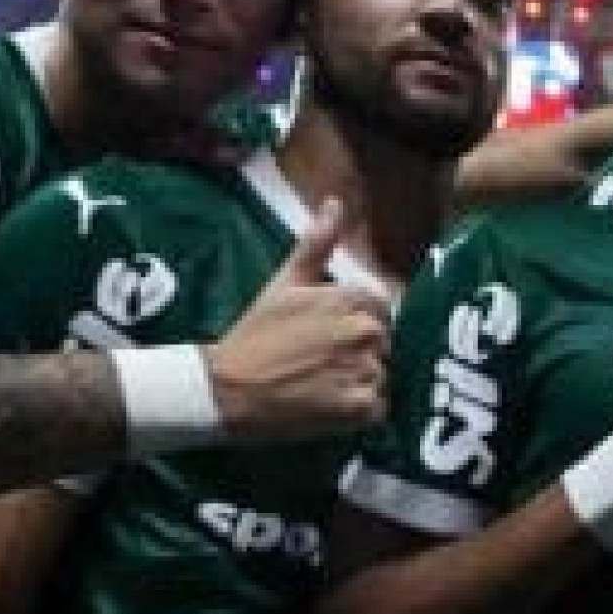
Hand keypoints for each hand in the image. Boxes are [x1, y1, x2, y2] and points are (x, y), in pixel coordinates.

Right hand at [205, 199, 390, 442]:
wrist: (228, 388)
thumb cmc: (256, 334)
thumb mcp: (284, 282)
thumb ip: (317, 243)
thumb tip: (336, 202)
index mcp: (352, 298)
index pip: (381, 308)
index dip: (355, 321)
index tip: (326, 334)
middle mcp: (365, 331)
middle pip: (383, 343)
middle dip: (359, 352)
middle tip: (319, 361)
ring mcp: (365, 370)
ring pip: (382, 376)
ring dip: (359, 382)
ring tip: (320, 383)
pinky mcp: (361, 408)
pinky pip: (378, 409)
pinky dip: (359, 411)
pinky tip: (327, 404)